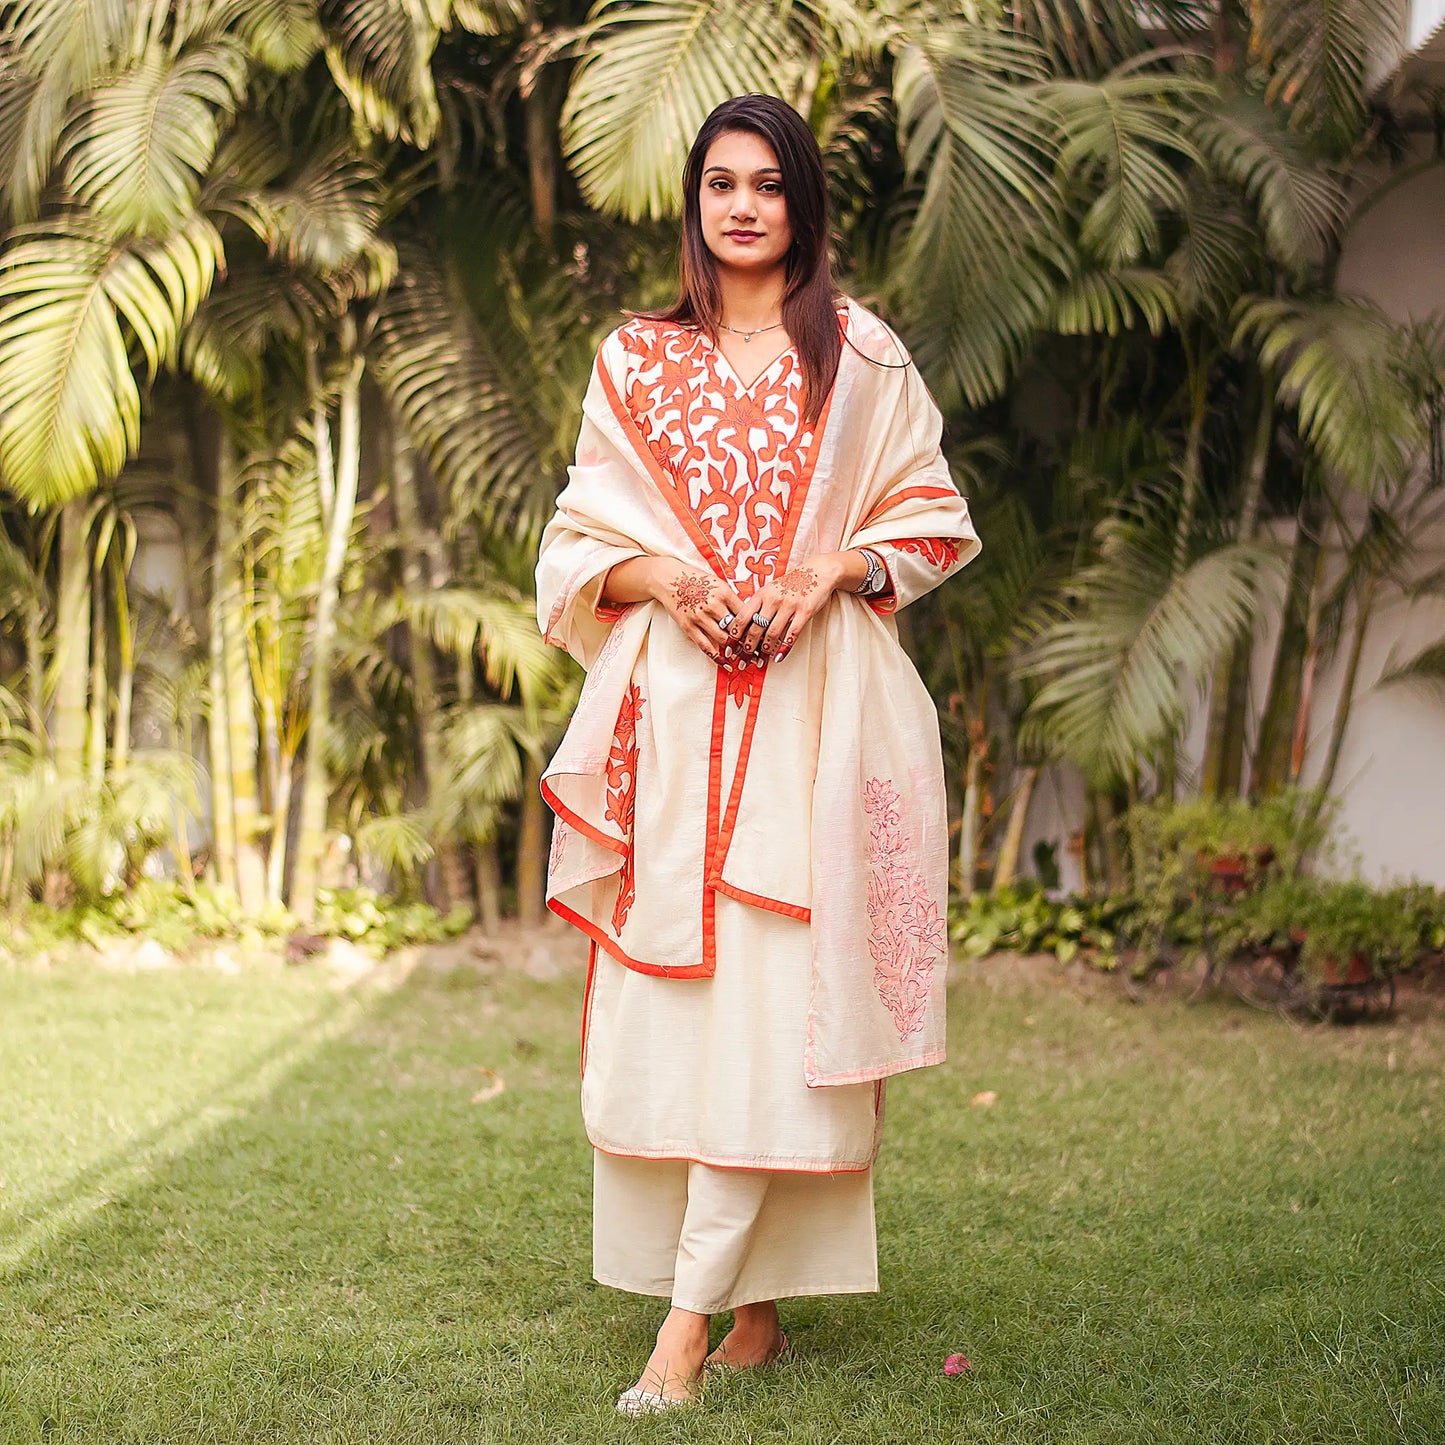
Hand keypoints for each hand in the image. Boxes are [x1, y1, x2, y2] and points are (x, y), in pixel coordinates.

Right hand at [647, 559, 747, 665]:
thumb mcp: (718, 583)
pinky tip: (724, 662)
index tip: (758, 634)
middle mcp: (713, 606)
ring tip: (740, 654)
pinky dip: (716, 656)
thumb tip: (746, 616)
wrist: (669, 579)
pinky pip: (705, 645)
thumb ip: (731, 599)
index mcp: (724, 593)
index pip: (745, 614)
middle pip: (736, 629)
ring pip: (723, 639)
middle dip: (745, 640)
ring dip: (732, 648)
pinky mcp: (688, 626)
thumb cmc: (695, 579)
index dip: (753, 626)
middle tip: (752, 648)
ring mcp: (700, 617)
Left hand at [730, 553, 851, 663]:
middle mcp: (773, 599)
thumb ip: (758, 605)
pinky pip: (792, 634)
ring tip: (760, 661)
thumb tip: (743, 626)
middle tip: (744, 661)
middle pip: (755, 628)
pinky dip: (784, 648)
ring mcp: (789, 605)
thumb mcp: (770, 590)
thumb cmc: (791, 584)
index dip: (734, 634)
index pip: (742, 617)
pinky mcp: (805, 611)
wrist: (818, 572)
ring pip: (772, 633)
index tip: (729, 647)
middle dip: (747, 648)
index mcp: (761, 594)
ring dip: (765, 651)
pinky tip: (778, 657)